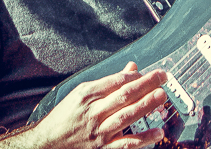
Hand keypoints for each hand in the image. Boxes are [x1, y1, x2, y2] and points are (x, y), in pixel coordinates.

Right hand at [19, 63, 166, 148]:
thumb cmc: (64, 117)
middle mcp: (92, 112)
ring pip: (127, 116)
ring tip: (162, 96)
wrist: (48, 142)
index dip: (134, 76)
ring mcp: (99, 131)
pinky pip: (126, 143)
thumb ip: (107, 83)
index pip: (115, 82)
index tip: (149, 72)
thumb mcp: (80, 94)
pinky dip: (143, 139)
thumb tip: (130, 70)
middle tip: (162, 77)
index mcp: (85, 95)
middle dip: (145, 85)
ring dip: (146, 106)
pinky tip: (158, 132)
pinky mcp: (103, 148)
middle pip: (123, 96)